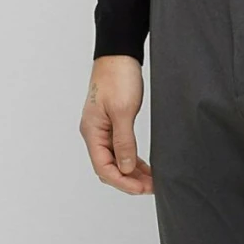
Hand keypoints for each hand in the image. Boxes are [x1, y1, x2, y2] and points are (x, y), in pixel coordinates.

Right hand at [83, 55, 154, 193]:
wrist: (118, 54)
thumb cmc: (117, 77)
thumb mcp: (123, 111)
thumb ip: (124, 142)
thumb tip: (126, 168)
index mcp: (92, 132)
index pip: (103, 167)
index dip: (122, 182)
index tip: (141, 189)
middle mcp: (94, 133)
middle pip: (108, 167)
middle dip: (128, 180)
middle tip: (151, 187)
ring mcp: (102, 129)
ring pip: (115, 160)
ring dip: (132, 172)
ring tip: (151, 181)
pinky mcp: (112, 124)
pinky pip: (120, 149)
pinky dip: (132, 160)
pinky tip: (144, 167)